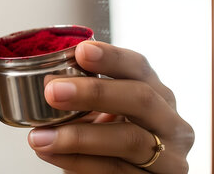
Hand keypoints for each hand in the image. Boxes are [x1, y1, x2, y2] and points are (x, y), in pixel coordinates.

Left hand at [28, 42, 193, 172]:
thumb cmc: (112, 145)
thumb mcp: (104, 116)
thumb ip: (84, 98)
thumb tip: (49, 80)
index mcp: (160, 96)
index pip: (140, 67)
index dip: (112, 57)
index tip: (81, 51)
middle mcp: (173, 124)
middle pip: (141, 98)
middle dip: (95, 92)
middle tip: (52, 91)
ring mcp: (171, 158)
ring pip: (129, 140)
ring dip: (78, 136)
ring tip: (40, 136)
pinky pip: (116, 171)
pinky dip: (78, 162)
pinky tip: (50, 153)